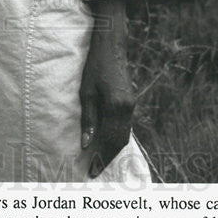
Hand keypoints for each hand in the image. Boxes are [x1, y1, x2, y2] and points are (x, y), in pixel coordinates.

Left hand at [80, 0, 134, 176]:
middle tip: (96, 172)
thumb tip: (86, 145)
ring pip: (124, 135)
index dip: (101, 158)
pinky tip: (107, 143)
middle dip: (108, 158)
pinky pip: (125, 126)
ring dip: (113, 150)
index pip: (110, 140)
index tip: (92, 171)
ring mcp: (131, 104)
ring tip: (100, 162)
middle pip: (120, 141)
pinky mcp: (130, 101)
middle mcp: (128, 108)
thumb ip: (88, 119)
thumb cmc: (95, 66)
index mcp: (116, 107)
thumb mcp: (86, 92)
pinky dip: (117, 137)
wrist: (111, 46)